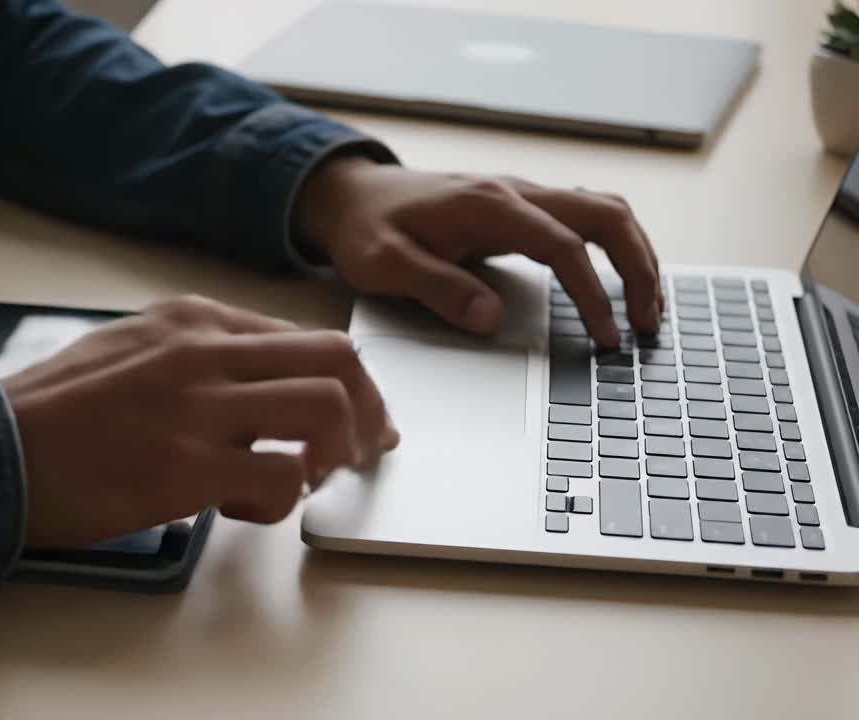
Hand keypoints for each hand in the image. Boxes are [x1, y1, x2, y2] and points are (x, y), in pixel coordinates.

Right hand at [2, 296, 398, 546]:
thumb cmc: (51, 409)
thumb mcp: (129, 349)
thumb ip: (195, 356)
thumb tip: (254, 385)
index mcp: (193, 321)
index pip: (304, 339)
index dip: (347, 384)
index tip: (358, 420)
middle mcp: (206, 351)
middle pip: (336, 361)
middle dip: (369, 412)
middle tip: (362, 454)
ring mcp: (198, 406)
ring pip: (325, 409)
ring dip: (336, 453)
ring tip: (305, 480)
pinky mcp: (186, 466)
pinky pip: (282, 476)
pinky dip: (284, 499)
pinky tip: (247, 509)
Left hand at [293, 156, 664, 347]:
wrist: (352, 196)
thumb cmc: (366, 229)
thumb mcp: (386, 265)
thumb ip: (438, 288)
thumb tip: (490, 318)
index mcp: (487, 206)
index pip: (563, 246)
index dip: (592, 294)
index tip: (605, 338)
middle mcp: (514, 192)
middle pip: (606, 216)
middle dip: (639, 269)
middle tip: (649, 324)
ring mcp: (522, 196)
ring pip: (604, 211)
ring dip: (635, 255)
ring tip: (648, 308)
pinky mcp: (522, 208)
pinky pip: (586, 218)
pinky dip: (614, 248)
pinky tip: (619, 282)